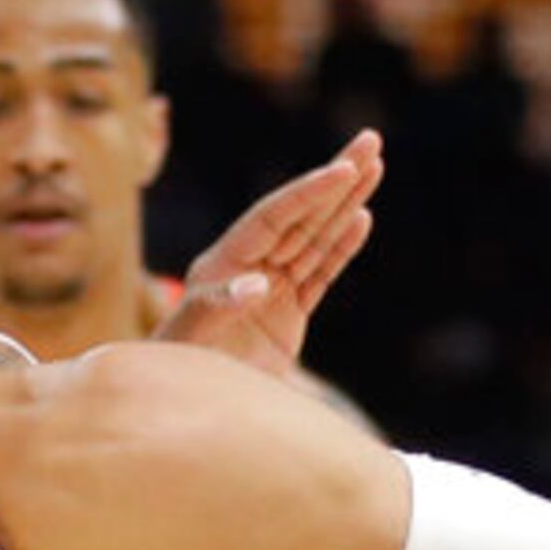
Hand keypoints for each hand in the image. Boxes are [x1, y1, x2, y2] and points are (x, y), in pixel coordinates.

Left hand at [154, 131, 381, 376]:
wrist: (184, 409)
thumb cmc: (175, 369)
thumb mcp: (189, 337)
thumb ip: (218, 307)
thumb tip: (259, 284)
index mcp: (222, 262)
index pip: (272, 218)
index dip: (307, 194)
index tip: (341, 169)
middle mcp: (249, 267)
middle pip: (300, 215)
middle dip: (336, 179)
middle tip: (370, 140)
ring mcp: (272, 289)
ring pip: (316, 237)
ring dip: (346, 203)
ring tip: (375, 165)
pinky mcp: (289, 316)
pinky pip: (321, 273)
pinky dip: (342, 247)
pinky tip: (362, 217)